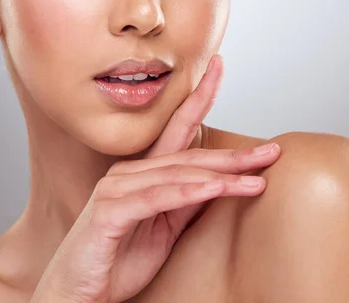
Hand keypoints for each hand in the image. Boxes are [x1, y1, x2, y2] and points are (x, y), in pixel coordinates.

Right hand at [30, 54, 280, 302]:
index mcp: (141, 173)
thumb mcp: (163, 229)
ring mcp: (117, 188)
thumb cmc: (115, 261)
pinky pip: (158, 198)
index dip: (200, 98)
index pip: (178, 131)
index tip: (219, 68)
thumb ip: (186, 202)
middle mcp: (128, 172)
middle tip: (271, 150)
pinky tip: (219, 188)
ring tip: (258, 176)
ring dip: (222, 175)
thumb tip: (221, 180)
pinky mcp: (110, 211)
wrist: (76, 294)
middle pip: (188, 155)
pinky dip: (191, 192)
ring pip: (178, 173)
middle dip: (233, 155)